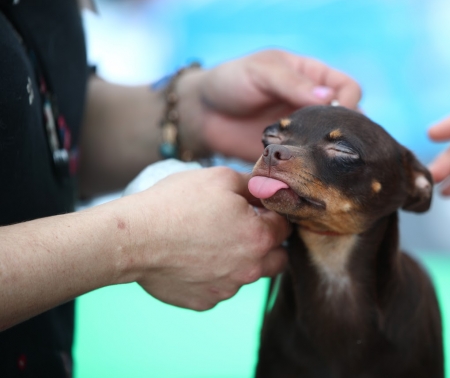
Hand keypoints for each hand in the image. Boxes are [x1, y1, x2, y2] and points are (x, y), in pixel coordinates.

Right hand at [118, 167, 289, 310]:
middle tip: (242, 229)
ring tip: (211, 242)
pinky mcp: (205, 302)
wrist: (134, 238)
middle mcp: (250, 269)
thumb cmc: (177, 203)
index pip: (285, 227)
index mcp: (260, 237)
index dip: (271, 215)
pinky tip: (193, 259)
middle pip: (278, 258)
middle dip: (268, 244)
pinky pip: (220, 289)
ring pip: (248, 275)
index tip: (255, 210)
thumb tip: (269, 188)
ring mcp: (227, 290)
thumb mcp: (221, 177)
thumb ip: (254, 185)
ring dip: (240, 261)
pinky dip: (213, 276)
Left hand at [175, 49, 361, 160]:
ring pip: (333, 145)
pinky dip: (314, 171)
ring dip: (332, 153)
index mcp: (313, 77)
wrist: (201, 114)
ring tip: (327, 163)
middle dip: (347, 132)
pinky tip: (310, 176)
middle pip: (348, 119)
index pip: (348, 88)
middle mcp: (314, 106)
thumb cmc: (230, 82)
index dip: (348, 101)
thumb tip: (329, 96)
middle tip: (336, 145)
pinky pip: (311, 165)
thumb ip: (293, 83)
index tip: (337, 115)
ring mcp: (304, 133)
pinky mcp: (292, 157)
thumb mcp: (262, 73)